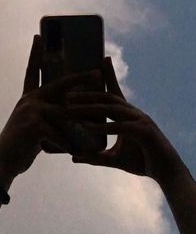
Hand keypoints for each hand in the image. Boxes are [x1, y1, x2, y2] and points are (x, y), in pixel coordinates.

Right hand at [0, 35, 100, 178]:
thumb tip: (72, 112)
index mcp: (29, 97)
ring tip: (98, 125)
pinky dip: (69, 145)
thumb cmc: (22, 144)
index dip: (36, 54)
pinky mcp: (34, 125)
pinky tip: (75, 153)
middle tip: (97, 72)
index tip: (39, 37)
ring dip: (82, 121)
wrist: (4, 162)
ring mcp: (31, 110)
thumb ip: (50, 116)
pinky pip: (59, 133)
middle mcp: (29, 100)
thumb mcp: (36, 124)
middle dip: (80, 78)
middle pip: (59, 84)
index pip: (33, 71)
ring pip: (65, 113)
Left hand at [68, 58, 181, 184]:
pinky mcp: (144, 132)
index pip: (114, 93)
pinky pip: (120, 126)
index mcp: (128, 115)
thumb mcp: (114, 159)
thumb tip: (74, 157)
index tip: (100, 61)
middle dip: (87, 95)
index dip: (108, 76)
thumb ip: (95, 157)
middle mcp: (133, 113)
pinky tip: (87, 127)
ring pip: (112, 109)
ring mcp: (140, 120)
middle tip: (67, 95)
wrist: (166, 172)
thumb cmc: (143, 161)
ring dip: (90, 107)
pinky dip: (103, 126)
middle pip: (107, 98)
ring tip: (71, 108)